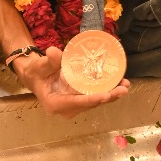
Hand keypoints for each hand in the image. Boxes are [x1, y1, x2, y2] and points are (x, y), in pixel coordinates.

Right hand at [14, 47, 128, 117]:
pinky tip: (119, 84)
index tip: (106, 95)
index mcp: (55, 104)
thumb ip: (48, 61)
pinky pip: (95, 98)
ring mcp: (74, 106)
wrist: (34, 76)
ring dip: (111, 95)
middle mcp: (66, 108)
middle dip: (108, 97)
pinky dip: (107, 91)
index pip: (76, 103)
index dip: (92, 99)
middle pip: (90, 105)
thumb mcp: (39, 66)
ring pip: (95, 102)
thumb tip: (53, 52)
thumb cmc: (36, 72)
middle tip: (123, 89)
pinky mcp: (79, 101)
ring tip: (125, 85)